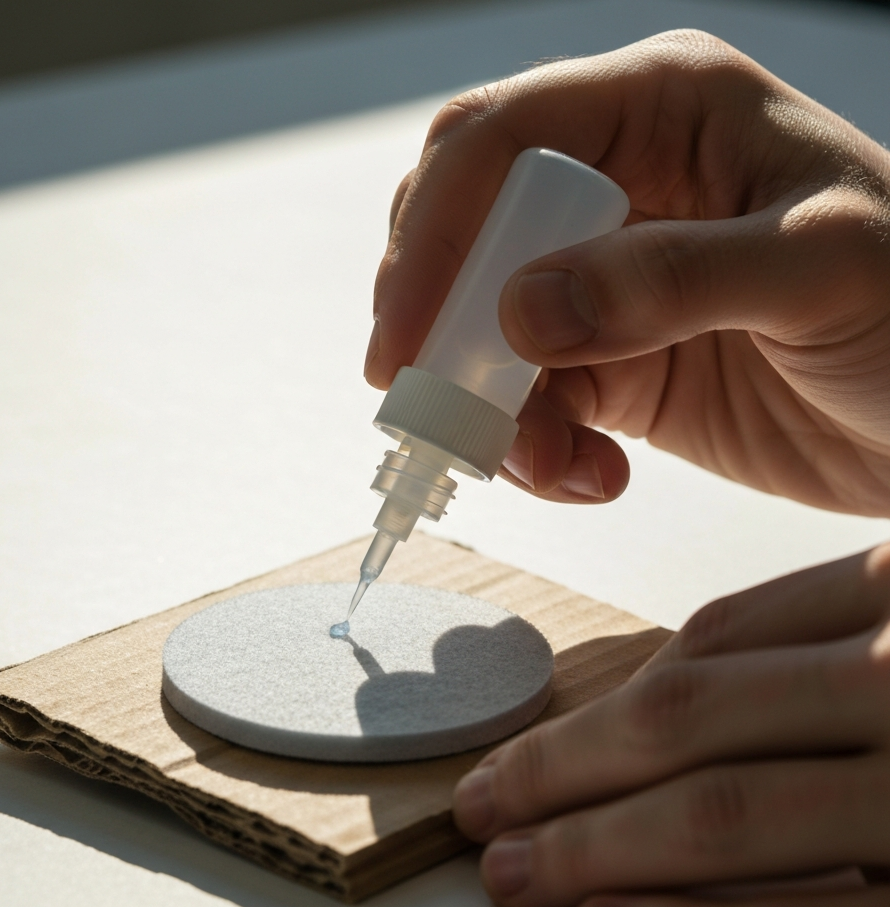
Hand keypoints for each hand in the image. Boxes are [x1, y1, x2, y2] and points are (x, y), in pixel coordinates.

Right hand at [367, 30, 889, 514]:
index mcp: (661, 112)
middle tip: (434, 409)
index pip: (496, 140)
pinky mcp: (613, 365)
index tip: (404, 339)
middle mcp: (618, 187)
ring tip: (550, 467)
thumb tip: (522, 313)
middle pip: (465, 237)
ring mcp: (608, 283)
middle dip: (441, 330)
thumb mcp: (820, 271)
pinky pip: (531, 403)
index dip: (432, 234)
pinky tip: (594, 477)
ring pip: (485, 337)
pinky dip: (539, 451)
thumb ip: (673, 279)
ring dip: (492, 413)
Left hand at [452, 544, 889, 906]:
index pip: (713, 639)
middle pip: (684, 717)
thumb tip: (653, 704)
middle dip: (559, 769)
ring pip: (718, 812)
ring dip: (591, 848)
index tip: (521, 744)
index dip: (604, 694)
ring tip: (513, 874)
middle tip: (482, 809)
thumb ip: (816, 657)